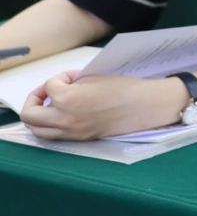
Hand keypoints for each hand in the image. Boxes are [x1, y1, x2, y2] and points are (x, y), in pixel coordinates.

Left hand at [18, 72, 183, 140]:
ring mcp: (72, 132)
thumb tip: (62, 87)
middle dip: (35, 100)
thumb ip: (71, 83)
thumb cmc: (124, 88)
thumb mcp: (93, 78)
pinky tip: (65, 115)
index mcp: (67, 100)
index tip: (76, 76)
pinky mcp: (81, 138)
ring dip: (39, 116)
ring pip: (37, 130)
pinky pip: (55, 135)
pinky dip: (53, 124)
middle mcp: (64, 119)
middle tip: (47, 93)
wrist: (146, 106)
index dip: (61, 77)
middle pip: (30, 114)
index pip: (49, 86)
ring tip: (51, 106)